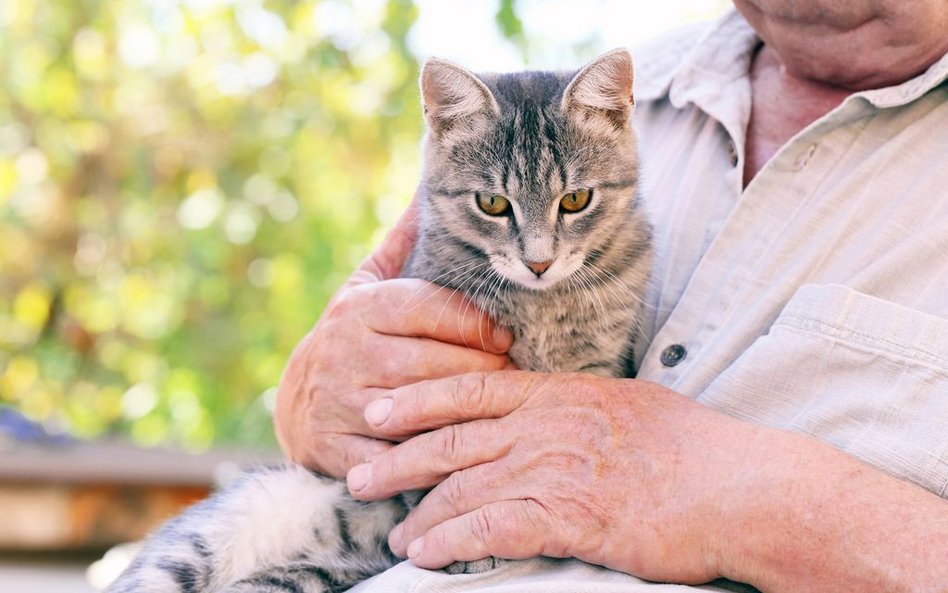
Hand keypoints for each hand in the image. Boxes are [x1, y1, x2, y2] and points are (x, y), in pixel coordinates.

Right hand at [273, 200, 512, 477]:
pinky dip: (438, 455)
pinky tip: (466, 451)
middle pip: (441, 362)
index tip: (507, 337)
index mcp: (361, 308)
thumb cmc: (353, 339)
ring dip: (471, 411)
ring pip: (428, 408)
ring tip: (502, 409)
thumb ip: (404, 244)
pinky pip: (405, 455)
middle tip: (514, 376)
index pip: (435, 310)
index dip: (480, 325)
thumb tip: (432, 186)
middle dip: (487, 372)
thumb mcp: (367, 288)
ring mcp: (343, 404)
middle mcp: (348, 352)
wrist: (298, 406)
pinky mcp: (342, 450)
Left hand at [345, 371, 759, 583]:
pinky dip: (452, 542)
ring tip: (395, 533)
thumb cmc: (693, 448)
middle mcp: (548, 424)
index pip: (471, 388)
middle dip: (398, 458)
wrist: (739, 485)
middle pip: (452, 439)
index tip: (380, 411)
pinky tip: (428, 555)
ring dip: (421, 513)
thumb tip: (550, 409)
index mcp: (560, 393)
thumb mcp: (628, 405)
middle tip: (359, 473)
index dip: (417, 399)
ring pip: (464, 487)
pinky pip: (493, 529)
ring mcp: (556, 468)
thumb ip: (577, 406)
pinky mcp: (571, 517)